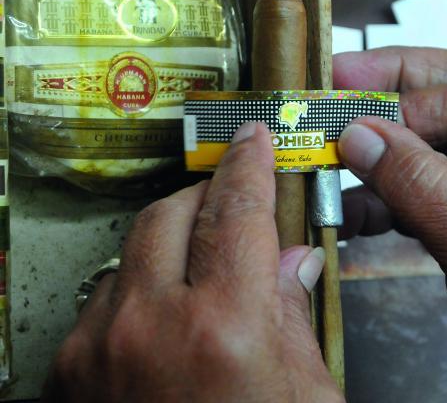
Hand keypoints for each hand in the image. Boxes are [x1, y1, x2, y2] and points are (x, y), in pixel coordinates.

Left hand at [43, 124, 343, 402]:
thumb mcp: (307, 399)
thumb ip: (296, 319)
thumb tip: (294, 262)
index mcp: (225, 329)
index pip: (238, 211)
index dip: (248, 165)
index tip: (251, 139)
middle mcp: (150, 325)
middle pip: (172, 214)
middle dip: (205, 197)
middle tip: (231, 203)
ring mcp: (98, 348)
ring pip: (130, 252)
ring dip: (168, 245)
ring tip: (201, 272)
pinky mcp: (69, 373)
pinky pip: (103, 299)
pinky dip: (137, 290)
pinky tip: (164, 318)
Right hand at [335, 47, 446, 401]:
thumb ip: (423, 188)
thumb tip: (359, 134)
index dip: (408, 106)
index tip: (351, 124)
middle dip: (393, 91)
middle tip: (337, 79)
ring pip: (435, 144)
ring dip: (383, 152)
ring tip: (332, 152)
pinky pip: (427, 188)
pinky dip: (388, 196)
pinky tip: (353, 210)